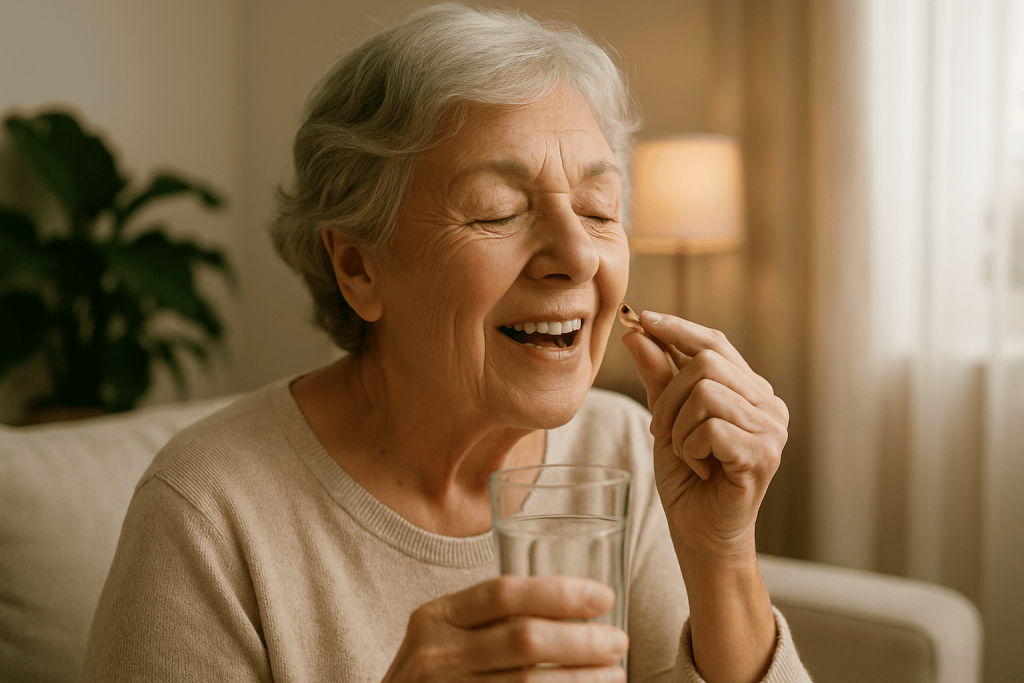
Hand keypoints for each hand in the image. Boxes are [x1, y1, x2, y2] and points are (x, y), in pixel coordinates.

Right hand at [382, 575, 628, 681]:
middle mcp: (437, 655)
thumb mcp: (443, 638)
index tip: (604, 597)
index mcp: (435, 618)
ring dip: (582, 680)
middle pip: (524, 639)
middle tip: (618, 641)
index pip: (503, 593)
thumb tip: (573, 612)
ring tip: (614, 675)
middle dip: (581, 640)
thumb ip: (488, 622)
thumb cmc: (433, 677)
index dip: (559, 592)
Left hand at [621, 311, 788, 564]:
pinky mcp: (763, 455)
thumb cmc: (687, 478)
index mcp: (749, 390)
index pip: (715, 342)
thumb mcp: (666, 419)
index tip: (643, 319)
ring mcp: (771, 430)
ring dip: (679, 427)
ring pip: (706, 393)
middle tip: (661, 430)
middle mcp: (768, 404)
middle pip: (706, 363)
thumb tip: (637, 333)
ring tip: (686, 453)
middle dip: (669, 395)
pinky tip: (699, 468)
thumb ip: (657, 376)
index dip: (678, 328)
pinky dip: (690, 448)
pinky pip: (710, 428)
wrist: (699, 533)